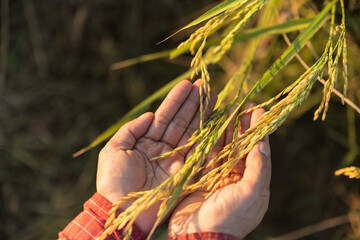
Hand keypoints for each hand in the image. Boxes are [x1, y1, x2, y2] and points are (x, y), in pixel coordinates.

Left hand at [96, 79, 216, 232]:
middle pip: (181, 122)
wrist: (120, 210)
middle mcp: (162, 148)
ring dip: (203, 115)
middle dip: (193, 104)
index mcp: (145, 141)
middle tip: (206, 86)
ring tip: (214, 96)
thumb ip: (131, 130)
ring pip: (191, 133)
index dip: (176, 101)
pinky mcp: (184, 173)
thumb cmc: (113, 180)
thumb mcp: (114, 150)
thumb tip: (150, 115)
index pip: (164, 116)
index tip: (188, 84)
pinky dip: (207, 137)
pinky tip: (216, 122)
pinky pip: (198, 152)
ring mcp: (175, 160)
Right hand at [168, 105, 270, 238]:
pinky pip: (207, 155)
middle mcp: (238, 177)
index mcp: (253, 182)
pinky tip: (210, 126)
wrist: (199, 236)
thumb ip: (258, 168)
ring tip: (227, 110)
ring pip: (224, 147)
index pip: (258, 150)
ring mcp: (219, 177)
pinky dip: (209, 141)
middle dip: (242, 126)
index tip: (259, 110)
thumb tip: (264, 144)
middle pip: (241, 145)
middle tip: (241, 105)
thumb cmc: (229, 217)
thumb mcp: (250, 194)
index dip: (258, 129)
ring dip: (226, 129)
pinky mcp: (201, 178)